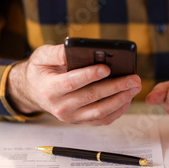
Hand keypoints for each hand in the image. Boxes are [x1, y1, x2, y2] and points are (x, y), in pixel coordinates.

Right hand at [7, 44, 140, 124]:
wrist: (33, 92)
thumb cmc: (41, 71)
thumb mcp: (41, 56)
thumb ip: (56, 52)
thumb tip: (72, 46)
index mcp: (50, 89)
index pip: (72, 83)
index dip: (90, 75)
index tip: (106, 67)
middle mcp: (61, 106)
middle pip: (92, 97)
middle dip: (115, 87)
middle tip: (133, 78)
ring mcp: (72, 117)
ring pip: (100, 111)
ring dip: (121, 100)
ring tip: (135, 87)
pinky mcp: (81, 121)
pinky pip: (103, 119)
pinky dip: (118, 110)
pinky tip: (128, 98)